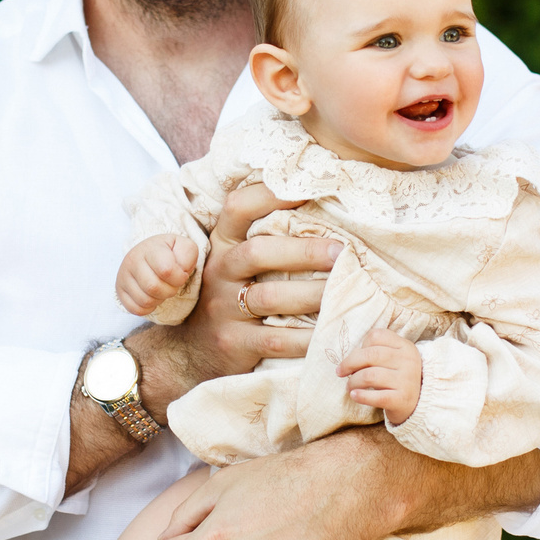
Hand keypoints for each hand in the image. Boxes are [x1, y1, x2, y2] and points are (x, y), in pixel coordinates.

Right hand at [115, 233, 199, 316]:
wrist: (149, 253)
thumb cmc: (170, 253)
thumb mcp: (183, 246)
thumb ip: (187, 254)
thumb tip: (180, 270)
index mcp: (150, 248)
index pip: (167, 270)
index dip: (179, 278)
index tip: (181, 274)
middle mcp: (132, 260)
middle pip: (154, 288)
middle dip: (170, 290)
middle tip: (172, 284)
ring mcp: (123, 276)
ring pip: (145, 300)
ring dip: (160, 299)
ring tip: (162, 288)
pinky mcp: (120, 290)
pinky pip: (136, 309)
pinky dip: (148, 308)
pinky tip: (152, 296)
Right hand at [135, 182, 338, 413]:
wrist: (192, 350)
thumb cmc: (229, 296)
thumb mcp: (233, 262)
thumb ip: (264, 237)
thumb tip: (319, 204)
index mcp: (222, 245)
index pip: (238, 208)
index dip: (269, 194)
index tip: (309, 188)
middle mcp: (220, 272)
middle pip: (258, 252)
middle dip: (304, 251)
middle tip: (342, 252)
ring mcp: (224, 309)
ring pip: (270, 297)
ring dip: (312, 293)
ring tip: (346, 289)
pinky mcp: (235, 343)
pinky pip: (276, 339)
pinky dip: (307, 336)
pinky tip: (331, 330)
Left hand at [339, 328, 421, 421]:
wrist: (419, 403)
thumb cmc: (398, 378)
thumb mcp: (395, 359)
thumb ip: (377, 351)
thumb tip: (349, 359)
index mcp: (405, 346)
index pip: (376, 336)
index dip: (360, 345)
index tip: (354, 358)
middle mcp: (408, 361)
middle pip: (371, 354)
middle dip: (350, 363)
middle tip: (341, 372)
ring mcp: (406, 381)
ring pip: (370, 375)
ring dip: (353, 381)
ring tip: (349, 387)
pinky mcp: (402, 400)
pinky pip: (377, 396)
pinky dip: (361, 396)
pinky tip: (354, 395)